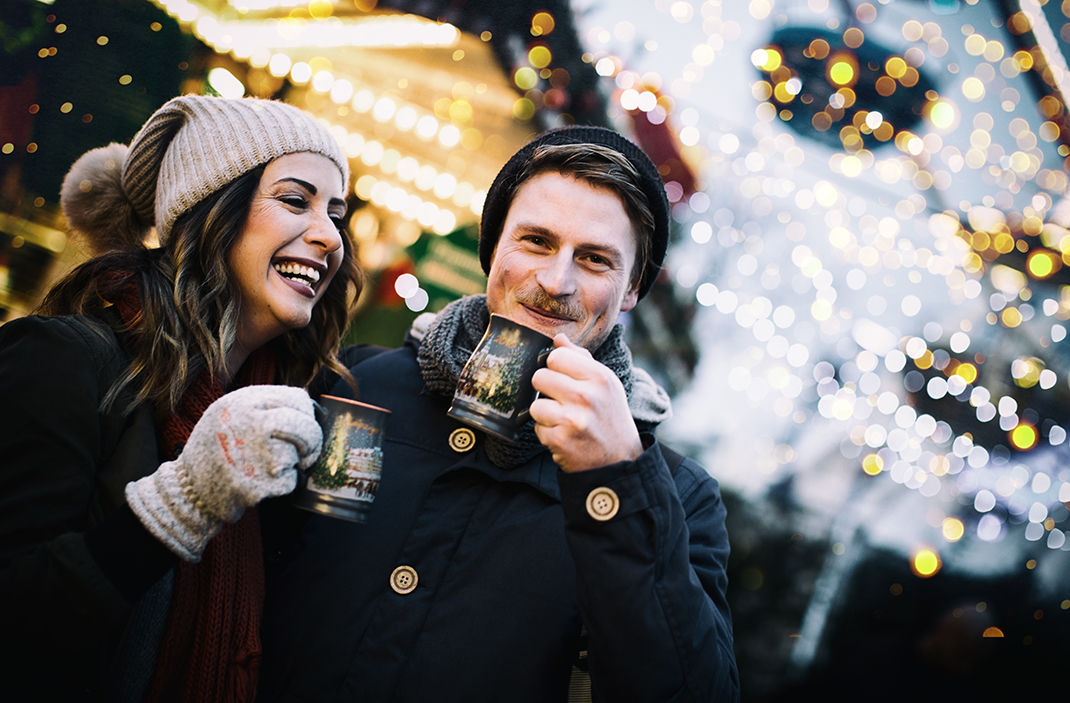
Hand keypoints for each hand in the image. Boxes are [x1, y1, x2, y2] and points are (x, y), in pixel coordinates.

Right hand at [126, 385, 321, 560]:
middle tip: (308, 451)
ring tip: (262, 465)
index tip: (305, 424)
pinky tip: (260, 481)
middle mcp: (253, 424)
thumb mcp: (230, 410)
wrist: (190, 487)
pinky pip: (290, 480)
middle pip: (305, 427)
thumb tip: (307, 407)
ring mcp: (258, 455)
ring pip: (298, 454)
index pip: (297, 398)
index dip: (306, 414)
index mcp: (245, 401)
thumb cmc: (216, 447)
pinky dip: (282, 484)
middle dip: (313, 441)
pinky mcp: (262, 484)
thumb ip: (265, 404)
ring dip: (290, 463)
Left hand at [529, 334, 642, 472]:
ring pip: (535, 404)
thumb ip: (581, 359)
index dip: (555, 368)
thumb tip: (557, 338)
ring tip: (564, 421)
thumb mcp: (606, 385)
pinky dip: (547, 434)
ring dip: (545, 415)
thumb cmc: (610, 419)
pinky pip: (537, 428)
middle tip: (563, 403)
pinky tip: (565, 437)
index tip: (565, 380)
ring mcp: (573, 419)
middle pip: (539, 377)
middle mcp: (587, 395)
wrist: (621, 463)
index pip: (556, 356)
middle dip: (547, 391)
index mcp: (600, 377)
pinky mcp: (560, 440)